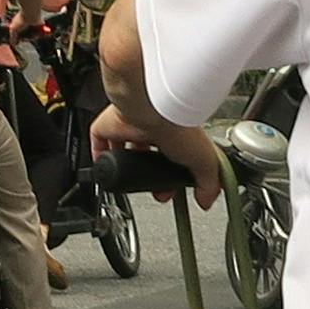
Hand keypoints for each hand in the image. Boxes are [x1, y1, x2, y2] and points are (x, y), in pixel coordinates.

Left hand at [97, 103, 225, 199]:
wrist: (153, 109)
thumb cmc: (178, 125)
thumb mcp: (204, 160)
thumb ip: (209, 182)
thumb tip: (207, 200)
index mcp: (175, 130)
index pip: (171, 155)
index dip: (168, 174)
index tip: (169, 189)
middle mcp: (151, 124)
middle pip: (146, 152)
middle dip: (147, 172)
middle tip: (148, 187)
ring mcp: (130, 123)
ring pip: (124, 144)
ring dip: (125, 162)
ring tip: (127, 179)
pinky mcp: (109, 123)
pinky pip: (100, 138)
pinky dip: (100, 154)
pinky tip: (104, 167)